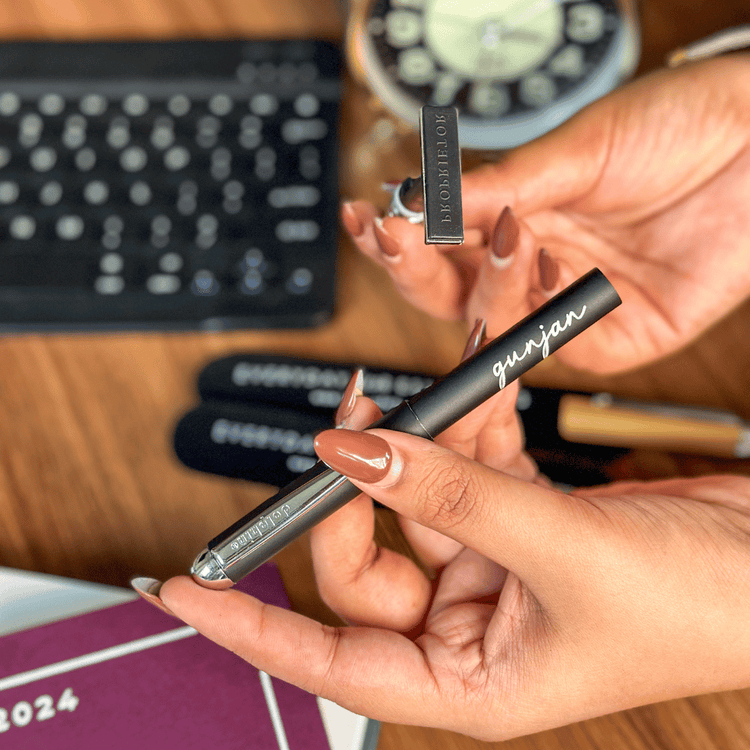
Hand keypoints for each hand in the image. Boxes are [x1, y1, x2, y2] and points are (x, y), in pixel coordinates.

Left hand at [157, 395, 749, 740]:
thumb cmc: (699, 605)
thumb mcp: (560, 552)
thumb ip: (452, 496)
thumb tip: (353, 452)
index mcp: (465, 678)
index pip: (324, 655)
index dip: (245, 622)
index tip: (181, 588)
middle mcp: (466, 623)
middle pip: (366, 552)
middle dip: (352, 480)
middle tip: (348, 417)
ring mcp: (490, 563)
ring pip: (417, 490)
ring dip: (416, 433)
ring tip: (405, 381)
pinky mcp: (518, 516)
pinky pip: (468, 460)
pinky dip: (465, 420)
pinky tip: (465, 382)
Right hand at [342, 56, 749, 372]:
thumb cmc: (680, 128)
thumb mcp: (581, 149)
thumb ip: (501, 186)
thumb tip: (421, 198)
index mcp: (517, 218)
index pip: (440, 241)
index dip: (399, 236)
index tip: (368, 221)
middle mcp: (535, 268)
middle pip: (455, 292)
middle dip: (416, 268)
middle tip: (394, 239)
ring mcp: (570, 308)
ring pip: (499, 324)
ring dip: (482, 288)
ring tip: (485, 238)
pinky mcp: (613, 339)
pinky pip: (562, 343)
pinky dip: (546, 311)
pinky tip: (543, 268)